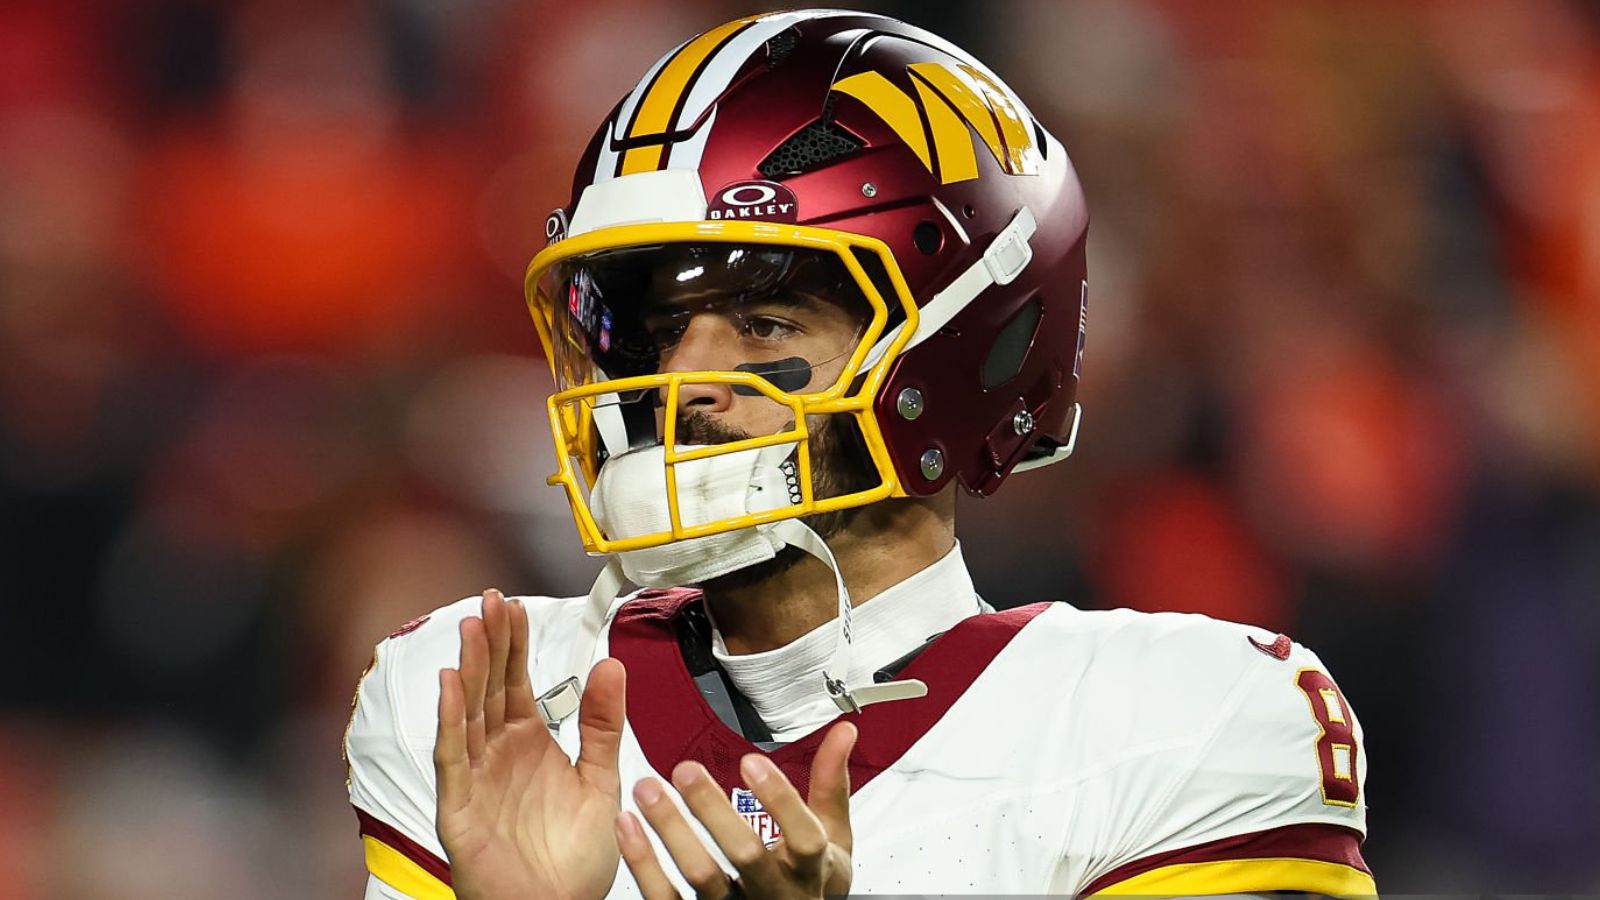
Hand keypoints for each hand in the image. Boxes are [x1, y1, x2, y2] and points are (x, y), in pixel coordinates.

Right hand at [434, 588, 626, 899]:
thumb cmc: (571, 864)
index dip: (515, 644)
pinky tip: (450, 685)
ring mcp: (476, 779)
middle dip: (490, 643)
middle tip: (492, 601)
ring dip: (468, 670)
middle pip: (489, 688)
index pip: (516, 682)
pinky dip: (450, 721)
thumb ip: (604, 725)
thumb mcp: (600, 781)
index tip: (516, 606)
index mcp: (529, 746)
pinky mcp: (459, 808)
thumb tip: (610, 666)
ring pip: (467, 714)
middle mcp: (498, 756)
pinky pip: (452, 758)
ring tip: (472, 627)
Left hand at [614, 721, 856, 898]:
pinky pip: (666, 898)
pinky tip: (628, 825)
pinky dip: (644, 862)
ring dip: (672, 829)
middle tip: (686, 769)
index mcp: (810, 869)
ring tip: (648, 788)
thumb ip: (829, 786)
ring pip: (701, 876)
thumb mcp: (832, 839)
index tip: (752, 761)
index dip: (781, 801)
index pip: (803, 838)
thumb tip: (842, 733)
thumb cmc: (809, 882)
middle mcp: (772, 892)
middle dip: (714, 810)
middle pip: (746, 855)